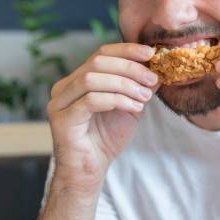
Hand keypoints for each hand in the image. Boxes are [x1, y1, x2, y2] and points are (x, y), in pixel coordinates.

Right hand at [47, 43, 159, 190]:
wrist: (91, 170)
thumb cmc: (108, 137)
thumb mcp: (131, 105)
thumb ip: (140, 86)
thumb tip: (159, 67)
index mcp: (79, 78)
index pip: (102, 52)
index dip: (127, 49)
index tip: (151, 53)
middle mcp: (65, 86)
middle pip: (98, 62)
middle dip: (130, 68)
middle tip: (153, 79)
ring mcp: (60, 102)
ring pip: (93, 78)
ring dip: (125, 85)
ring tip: (145, 97)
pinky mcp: (61, 119)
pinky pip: (91, 100)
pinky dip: (117, 100)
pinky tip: (134, 108)